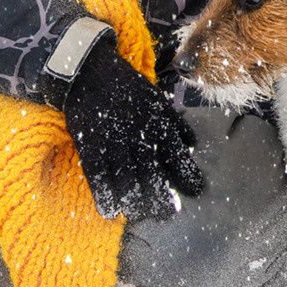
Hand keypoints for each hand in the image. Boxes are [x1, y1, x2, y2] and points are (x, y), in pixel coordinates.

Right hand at [63, 35, 203, 220]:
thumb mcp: (157, 100)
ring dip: (135, 204)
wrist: (91, 72)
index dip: (189, 177)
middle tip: (165, 214)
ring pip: (128, 182)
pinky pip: (99, 177)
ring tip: (140, 214)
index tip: (196, 191)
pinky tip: (111, 210)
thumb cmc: (127, 88)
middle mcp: (139, 136)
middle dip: (161, 200)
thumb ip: (175, 124)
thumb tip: (192, 144)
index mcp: (158, 124)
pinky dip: (105, 197)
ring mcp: (113, 142)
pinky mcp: (90, 145)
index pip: (179, 157)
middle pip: (154, 177)